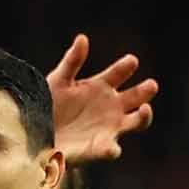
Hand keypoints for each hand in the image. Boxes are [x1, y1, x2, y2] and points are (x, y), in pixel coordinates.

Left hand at [46, 34, 159, 164]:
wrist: (36, 133)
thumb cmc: (49, 105)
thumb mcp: (58, 81)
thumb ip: (72, 62)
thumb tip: (83, 38)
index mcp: (100, 87)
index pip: (119, 73)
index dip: (126, 67)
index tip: (131, 61)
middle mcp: (110, 106)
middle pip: (136, 97)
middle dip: (145, 91)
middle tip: (151, 84)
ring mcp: (108, 126)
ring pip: (136, 122)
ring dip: (143, 117)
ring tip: (145, 109)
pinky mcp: (99, 147)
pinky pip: (110, 149)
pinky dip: (112, 150)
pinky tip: (112, 149)